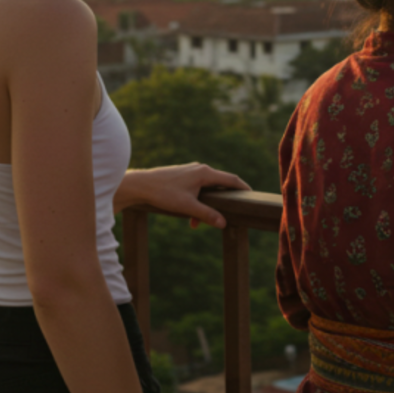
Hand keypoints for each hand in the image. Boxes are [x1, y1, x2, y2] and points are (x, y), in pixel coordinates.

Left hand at [117, 164, 249, 228]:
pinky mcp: (183, 176)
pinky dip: (197, 202)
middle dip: (223, 202)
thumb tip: (223, 223)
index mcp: (204, 173)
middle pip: (220, 185)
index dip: (243, 188)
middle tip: (229, 214)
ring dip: (206, 206)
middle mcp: (200, 169)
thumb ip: (206, 214)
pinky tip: (188, 216)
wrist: (141, 185)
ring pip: (207, 189)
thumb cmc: (163, 193)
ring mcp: (191, 171)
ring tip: (195, 223)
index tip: (252, 196)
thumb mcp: (187, 207)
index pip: (231, 180)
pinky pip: (197, 189)